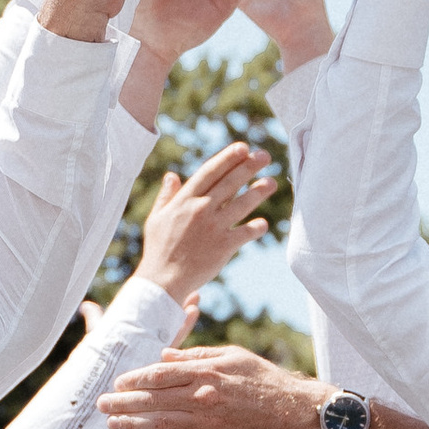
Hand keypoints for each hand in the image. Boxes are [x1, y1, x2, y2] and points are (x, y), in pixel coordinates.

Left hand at [96, 342, 319, 428]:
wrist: (291, 412)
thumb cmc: (263, 379)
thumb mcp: (232, 356)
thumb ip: (197, 355)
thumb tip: (165, 354)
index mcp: (205, 372)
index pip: (160, 374)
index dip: (136, 378)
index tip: (119, 381)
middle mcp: (201, 396)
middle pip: (153, 398)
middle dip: (124, 401)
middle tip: (101, 403)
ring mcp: (205, 421)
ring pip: (160, 421)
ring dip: (132, 423)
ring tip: (111, 422)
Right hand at [134, 145, 278, 302]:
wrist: (162, 280)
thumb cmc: (158, 249)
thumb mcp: (156, 218)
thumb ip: (167, 196)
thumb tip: (172, 175)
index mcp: (184, 200)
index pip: (210, 172)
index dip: (228, 158)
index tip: (243, 147)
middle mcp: (201, 209)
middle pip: (230, 183)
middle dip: (249, 167)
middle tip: (265, 156)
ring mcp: (213, 227)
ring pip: (241, 204)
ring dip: (258, 191)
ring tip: (271, 182)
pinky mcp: (223, 246)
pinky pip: (245, 233)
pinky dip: (255, 228)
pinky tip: (263, 224)